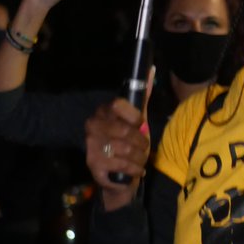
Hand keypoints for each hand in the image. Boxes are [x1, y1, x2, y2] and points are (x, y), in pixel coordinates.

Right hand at [86, 96, 150, 210]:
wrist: (116, 173)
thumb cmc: (129, 142)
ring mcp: (92, 145)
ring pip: (126, 149)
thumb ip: (143, 97)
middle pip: (125, 131)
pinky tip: (137, 169)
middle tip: (144, 147)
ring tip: (141, 159)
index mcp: (103, 111)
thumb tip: (152, 70)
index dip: (133, 115)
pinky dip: (135, 169)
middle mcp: (93, 126)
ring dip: (140, 157)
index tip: (141, 124)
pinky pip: (122, 165)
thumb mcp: (137, 119)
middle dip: (141, 142)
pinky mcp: (94, 164)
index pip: (117, 104)